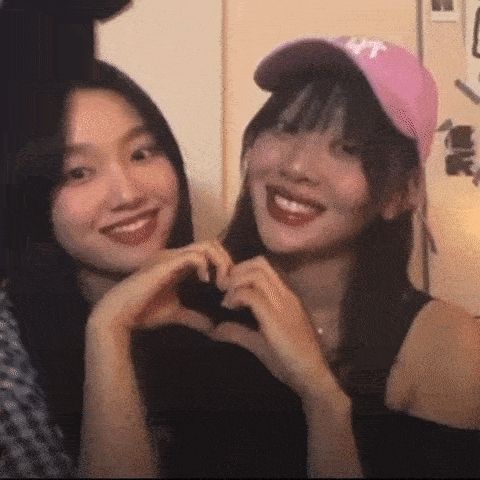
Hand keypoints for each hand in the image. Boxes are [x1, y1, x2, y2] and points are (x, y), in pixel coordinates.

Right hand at [88, 240, 232, 334]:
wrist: (120, 315)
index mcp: (178, 263)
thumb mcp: (176, 313)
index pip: (208, 251)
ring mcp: (170, 257)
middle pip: (211, 243)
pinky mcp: (166, 263)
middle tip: (228, 283)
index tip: (227, 286)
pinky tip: (205, 281)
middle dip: (226, 261)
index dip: (223, 264)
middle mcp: (175, 255)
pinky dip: (205, 265)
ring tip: (220, 284)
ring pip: (206, 245)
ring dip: (220, 263)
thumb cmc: (144, 312)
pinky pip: (194, 255)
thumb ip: (194, 317)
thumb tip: (213, 327)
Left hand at [210, 256, 339, 400]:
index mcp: (285, 297)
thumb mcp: (259, 343)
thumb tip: (214, 329)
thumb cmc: (290, 361)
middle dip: (236, 271)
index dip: (242, 270)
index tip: (228, 288)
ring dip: (235, 282)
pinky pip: (252, 295)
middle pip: (259, 263)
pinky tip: (230, 308)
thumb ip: (238, 332)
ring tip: (227, 300)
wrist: (311, 377)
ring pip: (255, 274)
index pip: (264, 266)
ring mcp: (283, 304)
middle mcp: (286, 295)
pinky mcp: (276, 317)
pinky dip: (236, 296)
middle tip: (224, 290)